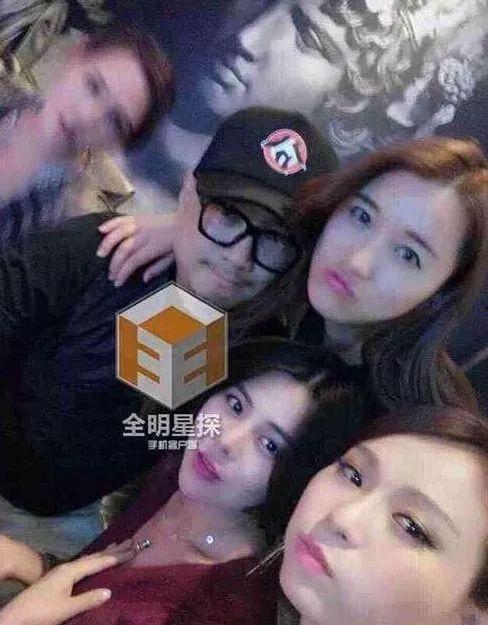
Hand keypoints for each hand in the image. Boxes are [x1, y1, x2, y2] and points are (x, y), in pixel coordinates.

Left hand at [0, 543, 133, 624]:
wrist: (15, 617)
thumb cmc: (41, 611)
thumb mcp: (66, 608)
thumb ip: (88, 599)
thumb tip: (109, 591)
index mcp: (70, 571)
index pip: (97, 562)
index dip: (115, 557)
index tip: (132, 550)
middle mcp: (67, 567)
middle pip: (93, 556)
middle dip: (112, 551)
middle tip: (130, 543)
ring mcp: (61, 572)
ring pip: (87, 560)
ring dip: (102, 554)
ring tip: (117, 548)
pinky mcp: (57, 578)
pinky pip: (82, 565)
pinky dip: (93, 561)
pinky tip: (94, 563)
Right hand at [97, 213, 175, 286]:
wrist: (185, 221)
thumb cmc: (178, 243)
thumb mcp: (172, 258)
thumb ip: (158, 268)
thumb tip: (144, 279)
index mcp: (154, 246)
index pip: (133, 261)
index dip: (123, 272)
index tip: (117, 282)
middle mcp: (145, 234)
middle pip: (124, 249)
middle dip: (114, 264)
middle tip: (110, 275)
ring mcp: (141, 224)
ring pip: (120, 232)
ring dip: (108, 243)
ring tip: (100, 255)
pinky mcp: (138, 217)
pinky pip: (122, 218)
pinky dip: (111, 223)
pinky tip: (100, 230)